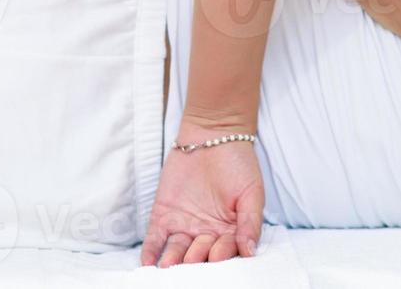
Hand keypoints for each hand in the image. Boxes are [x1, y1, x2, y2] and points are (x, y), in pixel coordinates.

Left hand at [141, 118, 264, 267]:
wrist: (212, 134)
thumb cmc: (238, 163)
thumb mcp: (251, 191)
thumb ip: (250, 222)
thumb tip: (249, 251)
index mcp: (229, 231)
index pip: (225, 250)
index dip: (221, 254)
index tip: (216, 256)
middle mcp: (206, 233)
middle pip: (199, 253)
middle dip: (196, 258)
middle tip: (192, 259)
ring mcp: (183, 225)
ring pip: (177, 250)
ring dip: (172, 259)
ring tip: (167, 266)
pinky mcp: (163, 216)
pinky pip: (156, 238)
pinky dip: (151, 250)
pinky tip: (148, 261)